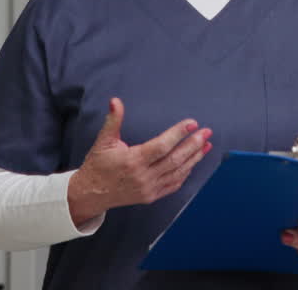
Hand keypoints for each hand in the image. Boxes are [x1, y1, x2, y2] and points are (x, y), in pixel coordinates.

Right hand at [66, 98, 211, 224]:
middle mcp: (143, 176)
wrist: (91, 193)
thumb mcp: (103, 141)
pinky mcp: (151, 196)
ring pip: (178, 172)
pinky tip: (194, 161)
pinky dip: (186, 172)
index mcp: (133, 160)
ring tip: (206, 144)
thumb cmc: (98, 165)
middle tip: (207, 132)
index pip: (161, 146)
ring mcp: (149, 188)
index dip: (178, 134)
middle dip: (194, 145)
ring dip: (194, 158)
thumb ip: (113, 121)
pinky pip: (174, 184)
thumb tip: (115, 101)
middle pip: (175, 159)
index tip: (192, 123)